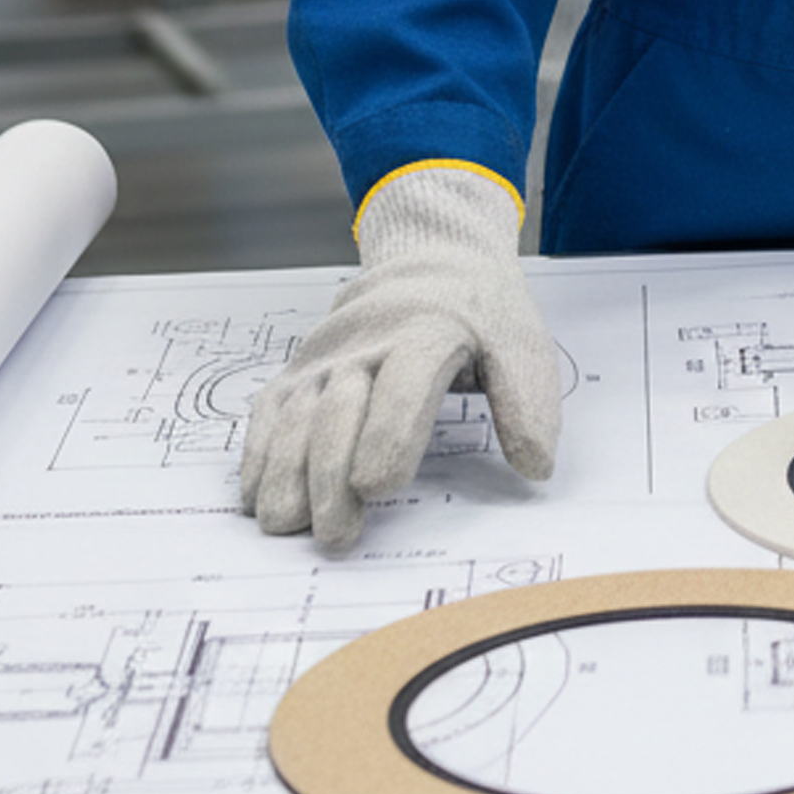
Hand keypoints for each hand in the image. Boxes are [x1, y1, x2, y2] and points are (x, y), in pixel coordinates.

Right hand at [240, 163, 560, 553]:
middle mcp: (369, 340)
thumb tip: (535, 466)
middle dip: (330, 477)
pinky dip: (259, 454)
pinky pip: (269, 411)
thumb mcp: (521, 345)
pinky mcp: (301, 366)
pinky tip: (259, 496)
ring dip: (286, 474)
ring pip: (295, 414)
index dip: (388, 433)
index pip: (404, 383)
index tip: (379, 487)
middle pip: (339, 410)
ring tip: (289, 528)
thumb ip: (529, 405)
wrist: (434, 257)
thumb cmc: (481, 313)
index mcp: (431, 331)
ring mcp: (327, 353)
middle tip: (337, 536)